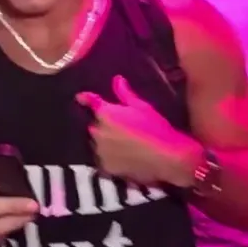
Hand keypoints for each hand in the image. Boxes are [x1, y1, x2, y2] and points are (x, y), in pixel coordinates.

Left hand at [76, 75, 200, 186]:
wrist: (167, 158)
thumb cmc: (156, 128)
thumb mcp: (142, 107)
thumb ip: (125, 93)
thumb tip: (117, 80)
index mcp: (105, 113)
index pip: (90, 102)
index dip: (85, 99)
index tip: (80, 98)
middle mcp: (97, 131)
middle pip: (94, 124)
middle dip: (102, 125)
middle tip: (121, 128)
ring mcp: (99, 150)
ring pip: (96, 142)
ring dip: (104, 141)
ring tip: (123, 144)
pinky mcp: (104, 167)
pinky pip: (102, 159)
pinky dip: (108, 157)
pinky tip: (123, 157)